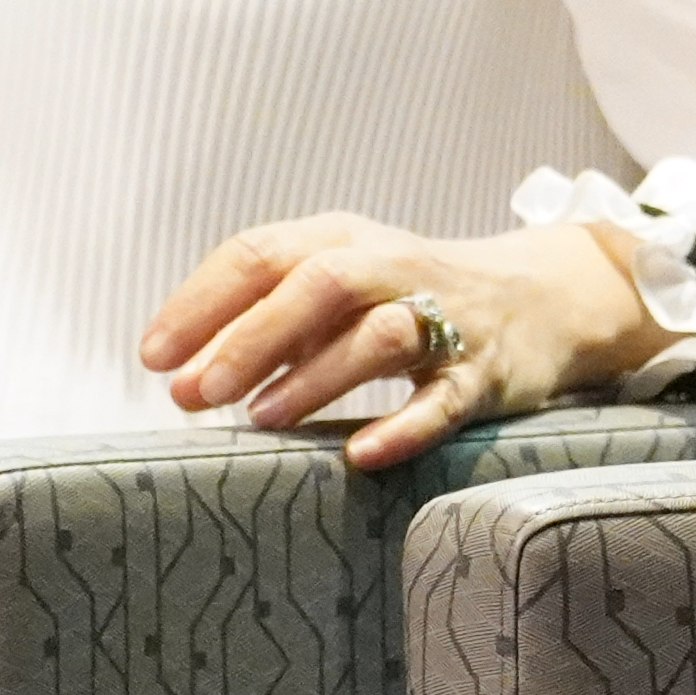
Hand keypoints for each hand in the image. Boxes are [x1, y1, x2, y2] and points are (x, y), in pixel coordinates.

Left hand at [138, 216, 672, 469]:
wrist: (542, 299)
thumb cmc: (412, 297)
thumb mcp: (341, 286)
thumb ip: (268, 319)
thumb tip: (178, 371)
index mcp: (346, 240)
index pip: (261, 253)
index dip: (201, 303)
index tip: (153, 356)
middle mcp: (395, 267)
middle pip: (320, 283)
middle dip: (252, 337)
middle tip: (194, 392)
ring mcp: (447, 318)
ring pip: (381, 335)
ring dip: (316, 376)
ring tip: (262, 418)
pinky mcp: (485, 371)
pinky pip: (444, 398)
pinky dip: (403, 427)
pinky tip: (360, 454)